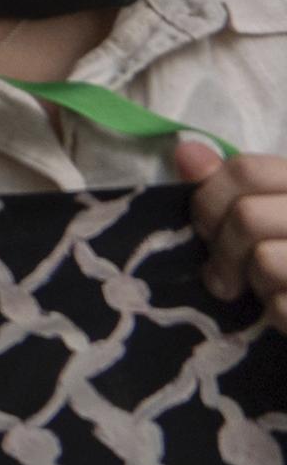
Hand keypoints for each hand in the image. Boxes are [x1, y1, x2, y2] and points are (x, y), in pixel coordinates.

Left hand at [177, 139, 286, 327]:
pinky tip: (286, 310)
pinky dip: (275, 313)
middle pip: (248, 216)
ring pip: (264, 260)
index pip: (246, 169)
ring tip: (265, 290)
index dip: (209, 199)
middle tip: (222, 276)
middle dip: (223, 250)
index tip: (206, 230)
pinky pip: (282, 305)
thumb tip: (186, 151)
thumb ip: (230, 185)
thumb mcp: (267, 213)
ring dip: (253, 283)